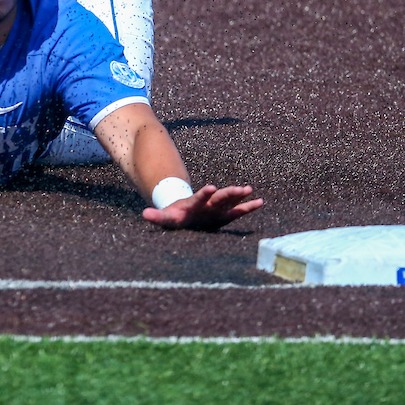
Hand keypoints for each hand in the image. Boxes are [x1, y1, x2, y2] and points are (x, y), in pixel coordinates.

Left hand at [142, 184, 262, 230]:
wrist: (182, 211)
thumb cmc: (174, 216)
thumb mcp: (164, 218)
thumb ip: (157, 217)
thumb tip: (144, 215)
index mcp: (192, 205)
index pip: (198, 198)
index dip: (203, 194)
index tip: (211, 187)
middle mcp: (206, 204)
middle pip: (218, 198)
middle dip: (228, 193)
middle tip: (239, 188)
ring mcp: (216, 208)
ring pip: (228, 200)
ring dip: (237, 195)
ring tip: (248, 189)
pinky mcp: (223, 214)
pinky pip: (237, 211)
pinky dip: (247, 207)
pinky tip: (259, 202)